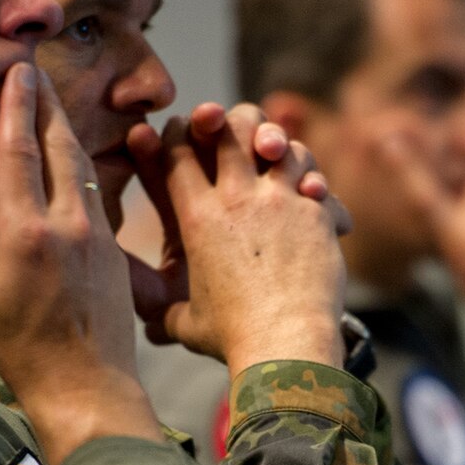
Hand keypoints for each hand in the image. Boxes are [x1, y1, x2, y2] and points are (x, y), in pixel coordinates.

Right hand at [0, 63, 158, 464]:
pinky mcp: (114, 246)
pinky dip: (77, 162)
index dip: (14, 108)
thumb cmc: (22, 347)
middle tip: (32, 68)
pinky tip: (68, 152)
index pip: (17, 153)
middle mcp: (66, 224)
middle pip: (55, 145)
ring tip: (48, 99)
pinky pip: (93, 191)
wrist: (87, 386)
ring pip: (78, 164)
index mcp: (25, 233)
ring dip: (63, 126)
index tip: (14, 72)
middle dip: (44, 103)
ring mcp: (97, 233)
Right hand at [127, 102, 347, 374]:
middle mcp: (237, 200)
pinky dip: (315, 184)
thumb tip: (148, 324)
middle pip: (230, 127)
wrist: (284, 344)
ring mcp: (279, 202)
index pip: (178, 150)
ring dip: (281, 147)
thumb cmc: (232, 337)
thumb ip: (164, 313)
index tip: (184, 137)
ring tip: (278, 162)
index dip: (178, 133)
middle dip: (232, 120)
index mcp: (197, 218)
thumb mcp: (184, 324)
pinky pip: (316, 179)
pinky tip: (314, 195)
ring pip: (281, 143)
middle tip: (238, 135)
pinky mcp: (315, 214)